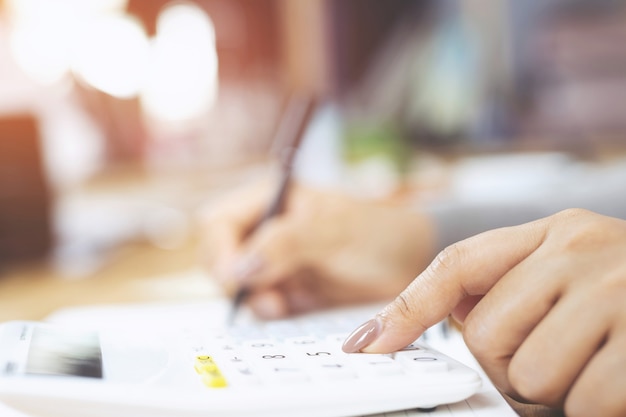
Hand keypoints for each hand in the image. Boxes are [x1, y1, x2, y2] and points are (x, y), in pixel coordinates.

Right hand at [201, 180, 435, 318]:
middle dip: (234, 281)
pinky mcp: (287, 292)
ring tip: (281, 305)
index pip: (219, 223)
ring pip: (239, 288)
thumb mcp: (332, 230)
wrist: (410, 265)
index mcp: (269, 202)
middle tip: (265, 296)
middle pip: (220, 258)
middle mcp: (265, 232)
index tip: (237, 277)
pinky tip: (290, 311)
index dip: (221, 251)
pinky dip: (270, 314)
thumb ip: (284, 243)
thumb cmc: (376, 232)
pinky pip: (263, 307)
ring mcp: (274, 264)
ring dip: (253, 300)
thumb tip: (240, 267)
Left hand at [342, 208, 625, 416]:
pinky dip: (596, 408)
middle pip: (485, 336)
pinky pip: (586, 402)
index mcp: (554, 231)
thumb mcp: (572, 275)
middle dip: (509, 369)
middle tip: (557, 362)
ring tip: (595, 367)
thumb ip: (510, 289)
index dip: (403, 308)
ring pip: (529, 376)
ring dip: (556, 393)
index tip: (366, 346)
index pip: (456, 266)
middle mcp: (582, 248)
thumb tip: (435, 317)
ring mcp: (619, 290)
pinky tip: (620, 380)